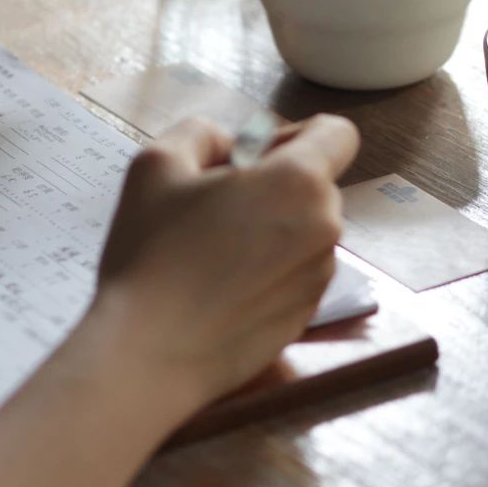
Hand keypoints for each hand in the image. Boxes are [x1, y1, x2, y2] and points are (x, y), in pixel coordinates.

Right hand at [86, 114, 359, 414]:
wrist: (150, 354)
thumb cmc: (151, 255)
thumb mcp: (156, 164)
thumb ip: (201, 132)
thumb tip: (227, 143)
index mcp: (299, 182)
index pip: (337, 133)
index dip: (294, 134)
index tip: (251, 157)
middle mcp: (324, 227)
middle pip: (315, 184)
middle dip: (272, 185)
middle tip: (212, 207)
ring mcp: (318, 277)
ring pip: (304, 230)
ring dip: (270, 229)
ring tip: (210, 252)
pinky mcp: (305, 316)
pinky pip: (294, 273)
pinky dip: (266, 270)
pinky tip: (218, 287)